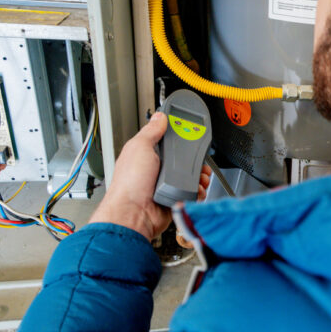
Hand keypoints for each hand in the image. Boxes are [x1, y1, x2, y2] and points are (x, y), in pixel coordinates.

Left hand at [89, 111, 211, 240]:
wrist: (134, 215)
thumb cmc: (130, 184)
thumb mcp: (139, 147)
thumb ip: (151, 131)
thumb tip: (159, 117)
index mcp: (147, 155)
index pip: (168, 140)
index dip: (180, 135)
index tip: (192, 131)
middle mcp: (157, 170)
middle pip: (184, 158)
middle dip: (195, 158)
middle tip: (200, 158)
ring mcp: (167, 185)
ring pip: (191, 176)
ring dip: (199, 175)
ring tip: (200, 175)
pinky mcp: (175, 198)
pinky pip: (193, 192)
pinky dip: (198, 190)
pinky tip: (197, 188)